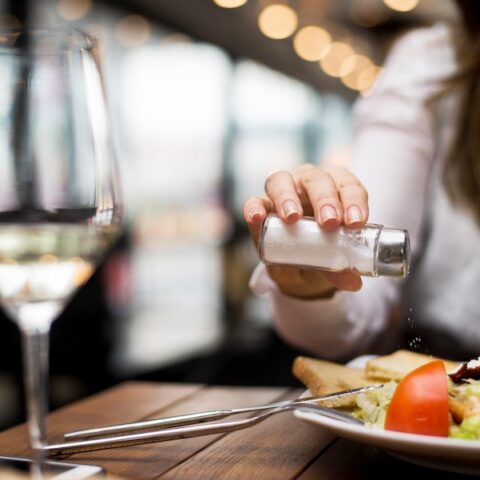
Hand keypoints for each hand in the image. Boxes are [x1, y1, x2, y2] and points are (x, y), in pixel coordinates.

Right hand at [243, 164, 368, 298]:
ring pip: (281, 181)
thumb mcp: (335, 260)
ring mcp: (282, 191)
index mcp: (336, 187)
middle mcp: (308, 183)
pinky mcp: (260, 207)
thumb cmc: (324, 249)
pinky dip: (254, 208)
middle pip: (315, 179)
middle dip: (324, 199)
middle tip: (329, 222)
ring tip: (293, 218)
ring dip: (288, 197)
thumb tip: (353, 282)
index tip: (355, 222)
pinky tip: (257, 217)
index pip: (347, 185)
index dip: (353, 200)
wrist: (299, 266)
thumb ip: (343, 268)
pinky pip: (254, 202)